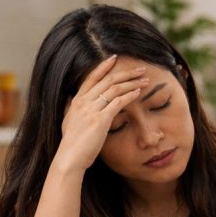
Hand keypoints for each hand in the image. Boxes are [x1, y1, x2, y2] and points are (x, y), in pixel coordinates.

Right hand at [53, 55, 146, 172]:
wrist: (70, 157)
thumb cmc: (72, 144)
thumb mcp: (69, 122)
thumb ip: (73, 110)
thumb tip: (72, 101)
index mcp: (77, 101)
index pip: (91, 78)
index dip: (103, 67)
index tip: (114, 59)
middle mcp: (84, 101)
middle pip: (108, 80)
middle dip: (126, 73)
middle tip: (140, 69)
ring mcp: (92, 109)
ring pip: (115, 89)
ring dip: (132, 83)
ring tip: (145, 80)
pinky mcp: (100, 119)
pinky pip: (118, 102)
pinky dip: (130, 95)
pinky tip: (139, 93)